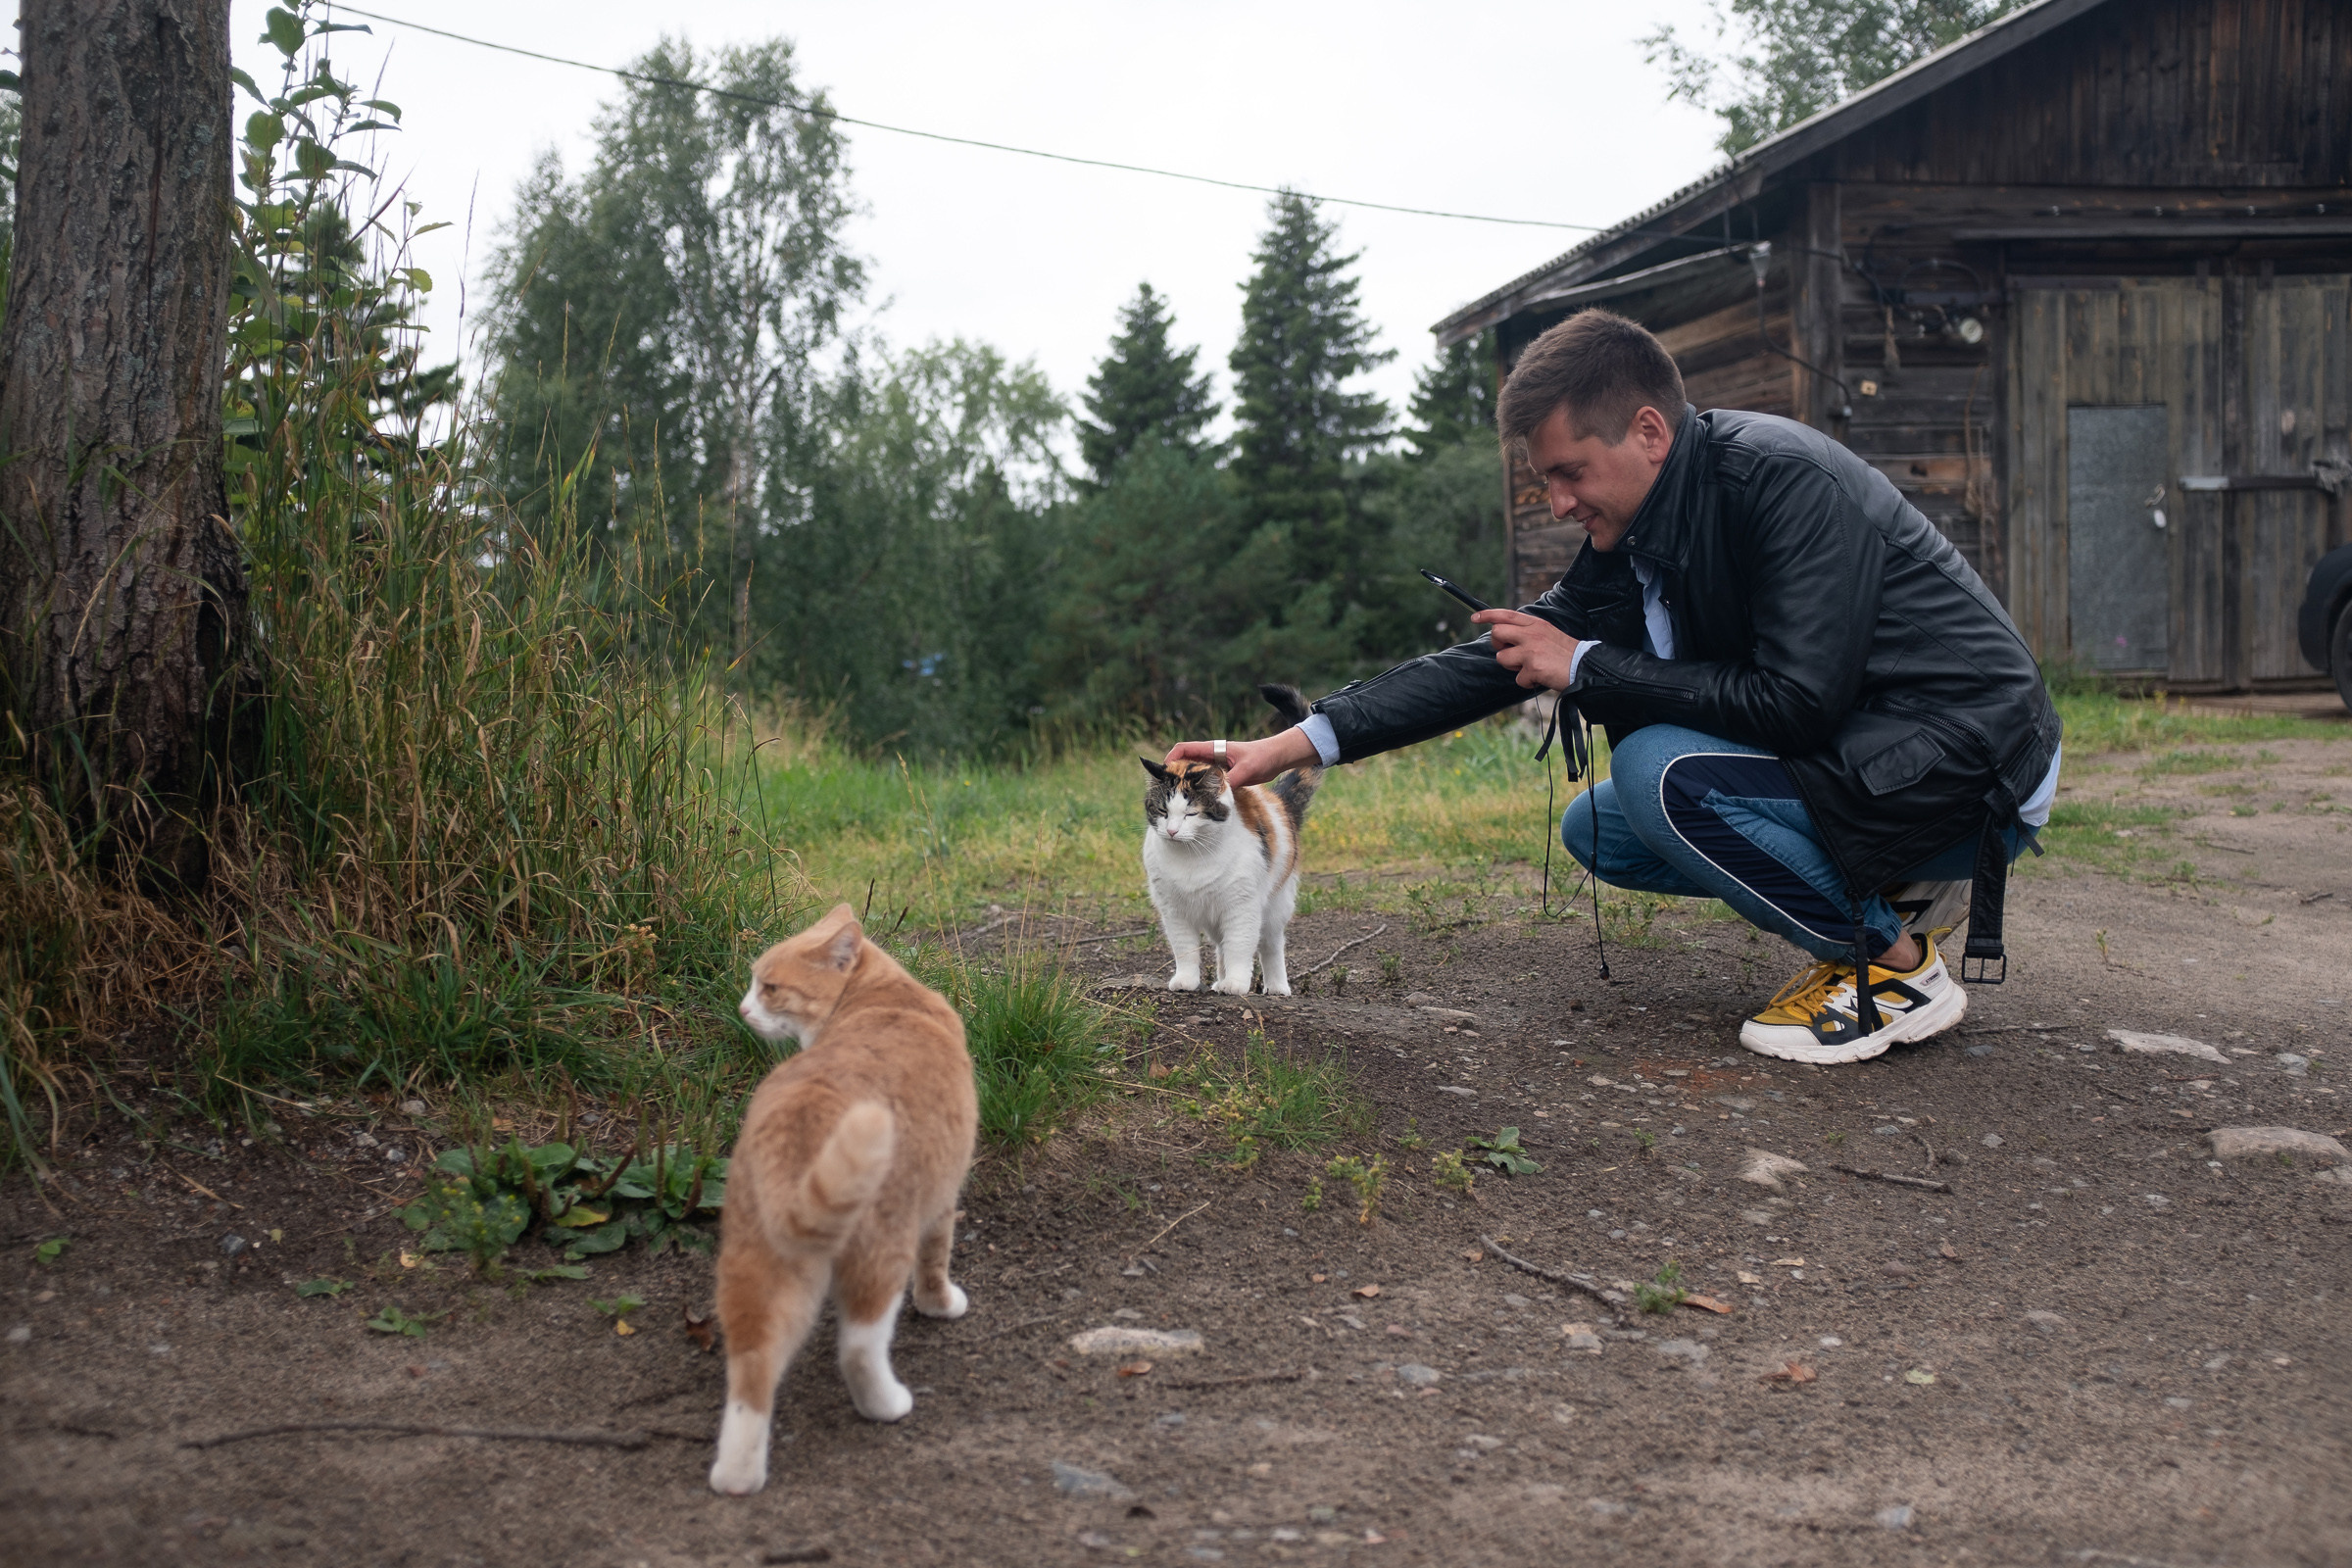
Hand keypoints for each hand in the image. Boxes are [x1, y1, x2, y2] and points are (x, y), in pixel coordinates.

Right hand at [1165, 727, 1317, 787]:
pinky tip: (1199, 802)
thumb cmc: (1262, 757)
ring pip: (1195, 774)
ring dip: (1187, 784)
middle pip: (1186, 763)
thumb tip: (1218, 794)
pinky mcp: (1224, 775)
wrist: (1277, 758)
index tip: (1165, 772)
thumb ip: (1232, 780)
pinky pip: (1206, 782)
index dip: (1171, 758)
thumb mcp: (1246, 769)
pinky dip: (1200, 790)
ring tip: (1180, 800)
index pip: (1185, 749)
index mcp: (1213, 749)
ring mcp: (1217, 766)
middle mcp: (1211, 756)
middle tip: (1168, 791)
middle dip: (1175, 774)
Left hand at [1473, 608, 1580, 689]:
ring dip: (1512, 667)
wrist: (1585, 667)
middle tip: (1510, 652)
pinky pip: (1518, 679)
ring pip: (1502, 657)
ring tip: (1531, 667)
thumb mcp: (1548, 633)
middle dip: (1498, 645)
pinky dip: (1527, 682)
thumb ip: (1529, 632)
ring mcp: (1531, 650)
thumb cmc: (1565, 653)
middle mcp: (1531, 633)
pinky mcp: (1532, 667)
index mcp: (1536, 624)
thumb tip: (1507, 635)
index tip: (1474, 618)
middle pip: (1497, 633)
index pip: (1506, 614)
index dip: (1487, 615)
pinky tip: (1540, 677)